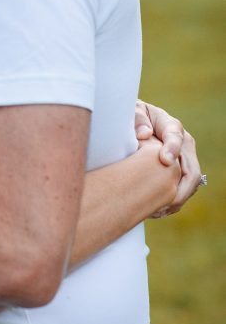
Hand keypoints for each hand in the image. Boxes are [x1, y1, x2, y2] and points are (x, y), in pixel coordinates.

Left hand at [134, 99, 202, 215]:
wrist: (136, 124)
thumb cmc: (132, 117)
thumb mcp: (132, 112)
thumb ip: (137, 119)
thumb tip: (144, 134)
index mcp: (171, 126)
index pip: (176, 137)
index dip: (172, 149)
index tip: (165, 160)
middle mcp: (183, 144)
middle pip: (191, 169)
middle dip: (180, 188)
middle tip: (161, 202)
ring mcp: (184, 159)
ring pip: (190, 184)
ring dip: (176, 199)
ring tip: (156, 211)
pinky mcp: (180, 172)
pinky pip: (183, 190)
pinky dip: (173, 203)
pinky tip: (156, 211)